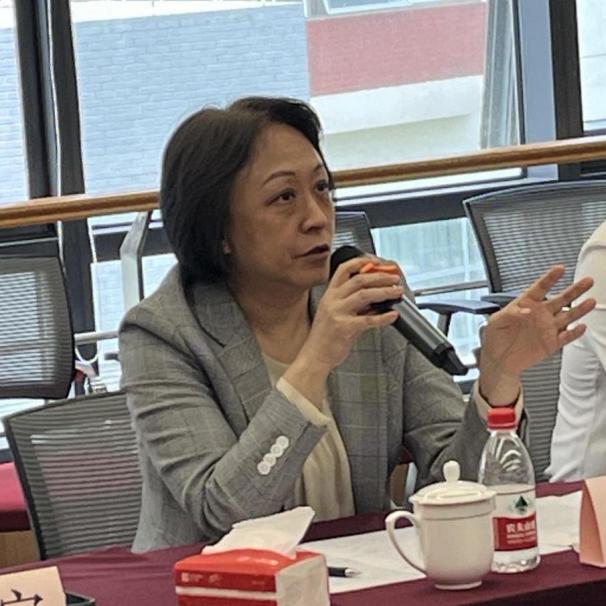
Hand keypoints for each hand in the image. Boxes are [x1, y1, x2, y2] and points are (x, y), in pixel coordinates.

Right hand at [284, 257, 402, 403]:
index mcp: (330, 295)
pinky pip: (368, 319)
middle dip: (380, 276)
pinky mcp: (344, 328)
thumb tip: (375, 299)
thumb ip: (354, 305)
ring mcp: (337, 313)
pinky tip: (392, 315)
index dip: (361, 262)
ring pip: (365, 295)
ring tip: (397, 292)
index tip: (376, 262)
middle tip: (394, 278)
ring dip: (384, 291)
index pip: (344, 270)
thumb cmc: (325, 338)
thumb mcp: (335, 314)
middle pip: (359, 280)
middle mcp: (332, 301)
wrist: (314, 357)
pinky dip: (383, 317)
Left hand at [478, 265, 595, 404]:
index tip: (559, 269)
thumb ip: (510, 313)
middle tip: (587, 281)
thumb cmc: (495, 337)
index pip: (540, 288)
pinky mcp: (551, 343)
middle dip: (574, 290)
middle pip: (560, 299)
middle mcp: (540, 314)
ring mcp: (547, 328)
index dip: (550, 278)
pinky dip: (574, 333)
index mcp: (526, 304)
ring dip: (579, 309)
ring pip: (568, 316)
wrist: (499, 360)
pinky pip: (566, 336)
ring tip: (590, 301)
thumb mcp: (496, 321)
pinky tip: (581, 327)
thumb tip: (525, 310)